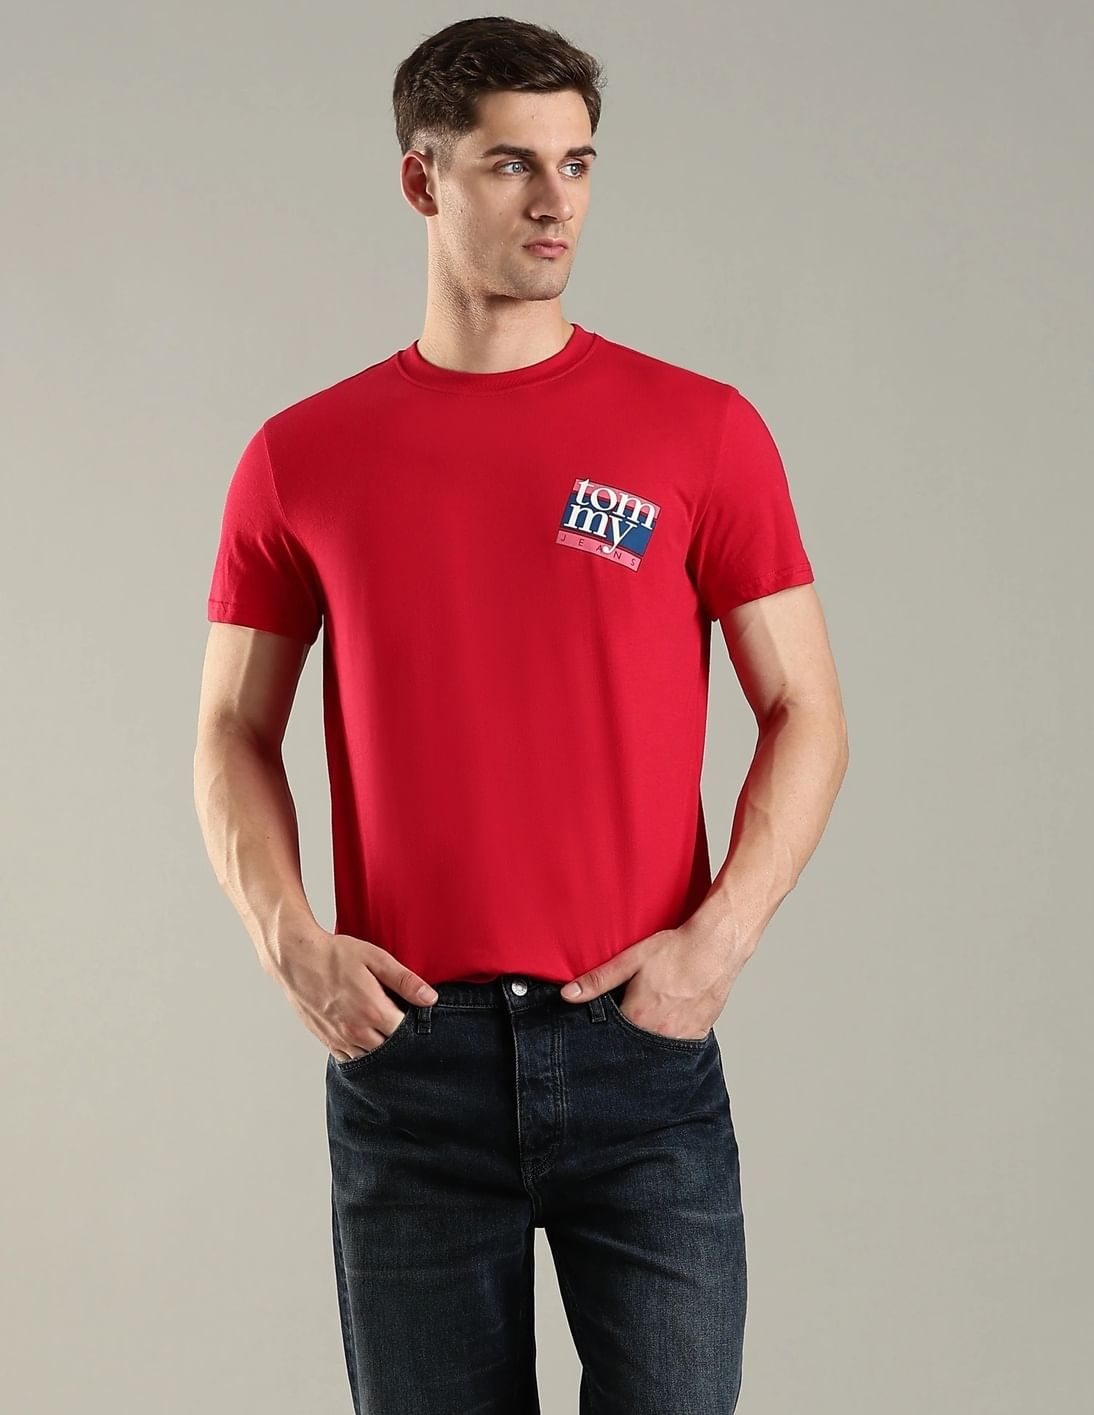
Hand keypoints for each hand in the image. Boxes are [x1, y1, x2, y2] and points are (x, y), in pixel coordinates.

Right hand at [266, 928, 438, 1061]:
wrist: (296, 959)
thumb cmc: (335, 955)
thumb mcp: (375, 959)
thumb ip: (404, 981)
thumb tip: (431, 998)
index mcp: (373, 1010)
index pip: (406, 1032)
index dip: (415, 1026)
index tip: (417, 1015)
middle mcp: (357, 1031)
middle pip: (391, 1050)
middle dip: (401, 1041)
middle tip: (403, 1023)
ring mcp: (340, 1039)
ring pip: (372, 1058)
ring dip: (382, 1049)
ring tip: (385, 1030)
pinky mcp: (327, 1041)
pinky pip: (351, 1059)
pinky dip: (363, 1053)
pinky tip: (367, 1039)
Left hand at [559, 921, 744, 1038]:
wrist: (716, 946)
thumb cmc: (675, 950)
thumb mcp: (631, 959)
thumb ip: (598, 980)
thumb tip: (568, 995)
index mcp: (637, 1016)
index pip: (610, 1036)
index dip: (603, 1030)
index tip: (603, 1024)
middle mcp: (659, 1033)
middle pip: (633, 1044)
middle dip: (626, 1037)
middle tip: (629, 1017)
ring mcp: (681, 1036)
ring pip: (656, 1047)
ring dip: (648, 1038)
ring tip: (649, 1018)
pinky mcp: (699, 1033)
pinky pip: (678, 1045)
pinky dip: (670, 1037)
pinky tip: (668, 1020)